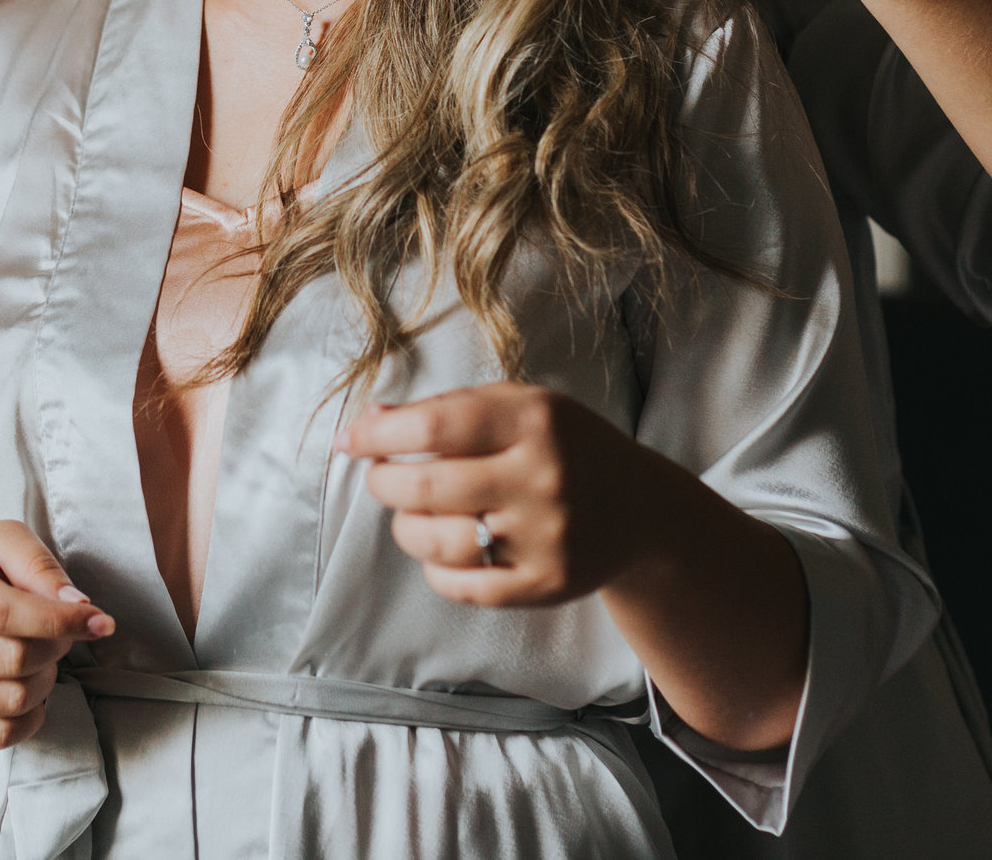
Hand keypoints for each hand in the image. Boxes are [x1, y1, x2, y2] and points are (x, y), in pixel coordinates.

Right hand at [0, 520, 116, 748]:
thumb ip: (37, 563)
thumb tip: (76, 604)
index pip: (2, 612)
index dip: (60, 620)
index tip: (99, 621)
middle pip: (11, 659)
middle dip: (56, 646)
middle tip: (62, 632)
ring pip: (10, 701)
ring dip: (45, 680)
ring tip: (41, 657)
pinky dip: (29, 719)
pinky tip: (31, 690)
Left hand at [337, 383, 658, 607]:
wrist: (642, 508)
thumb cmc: (563, 445)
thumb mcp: (518, 406)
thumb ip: (446, 408)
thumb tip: (367, 420)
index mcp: (534, 420)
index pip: (433, 426)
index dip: (378, 434)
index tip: (349, 440)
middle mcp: (543, 476)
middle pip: (424, 487)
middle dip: (383, 481)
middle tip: (380, 476)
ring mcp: (547, 536)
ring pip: (435, 541)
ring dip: (406, 527)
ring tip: (413, 514)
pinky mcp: (547, 584)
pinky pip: (461, 586)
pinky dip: (436, 570)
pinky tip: (442, 551)